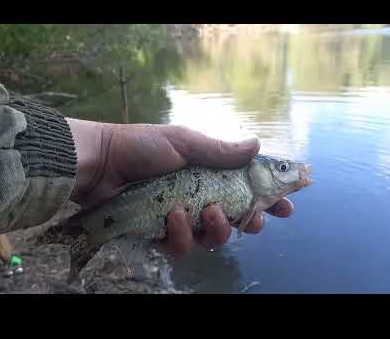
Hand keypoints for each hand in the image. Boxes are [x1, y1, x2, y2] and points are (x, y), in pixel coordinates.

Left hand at [66, 119, 293, 255]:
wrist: (103, 163)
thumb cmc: (142, 147)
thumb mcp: (184, 143)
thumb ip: (220, 150)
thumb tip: (257, 145)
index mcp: (209, 175)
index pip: (247, 189)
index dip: (269, 199)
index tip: (287, 206)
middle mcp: (199, 199)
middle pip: (237, 221)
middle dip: (251, 222)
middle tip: (255, 218)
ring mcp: (181, 219)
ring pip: (213, 239)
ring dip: (216, 229)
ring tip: (207, 211)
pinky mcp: (161, 234)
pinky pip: (182, 247)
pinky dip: (181, 234)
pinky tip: (172, 216)